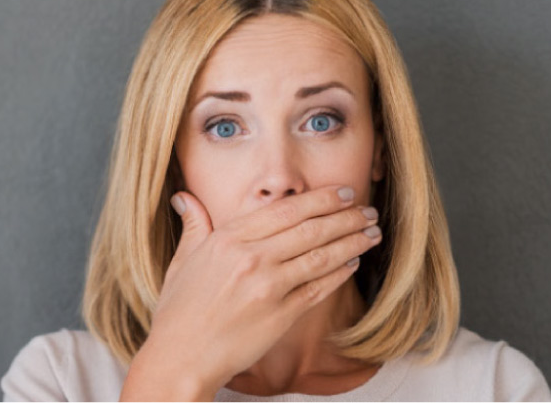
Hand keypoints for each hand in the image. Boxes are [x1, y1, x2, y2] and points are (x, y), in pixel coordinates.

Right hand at [126, 185, 380, 399]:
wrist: (181, 359)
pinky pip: (318, 289)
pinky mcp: (280, 315)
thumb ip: (194, 225)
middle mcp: (251, 258)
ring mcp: (268, 287)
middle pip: (310, 229)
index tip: (342, 192)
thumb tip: (183, 198)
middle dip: (346, 216)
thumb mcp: (181, 261)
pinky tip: (353, 263)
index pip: (285, 209)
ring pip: (321, 256)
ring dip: (352, 242)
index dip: (320, 199)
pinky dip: (339, 274)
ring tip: (372, 233)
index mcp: (228, 239)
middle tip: (368, 209)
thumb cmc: (178, 311)